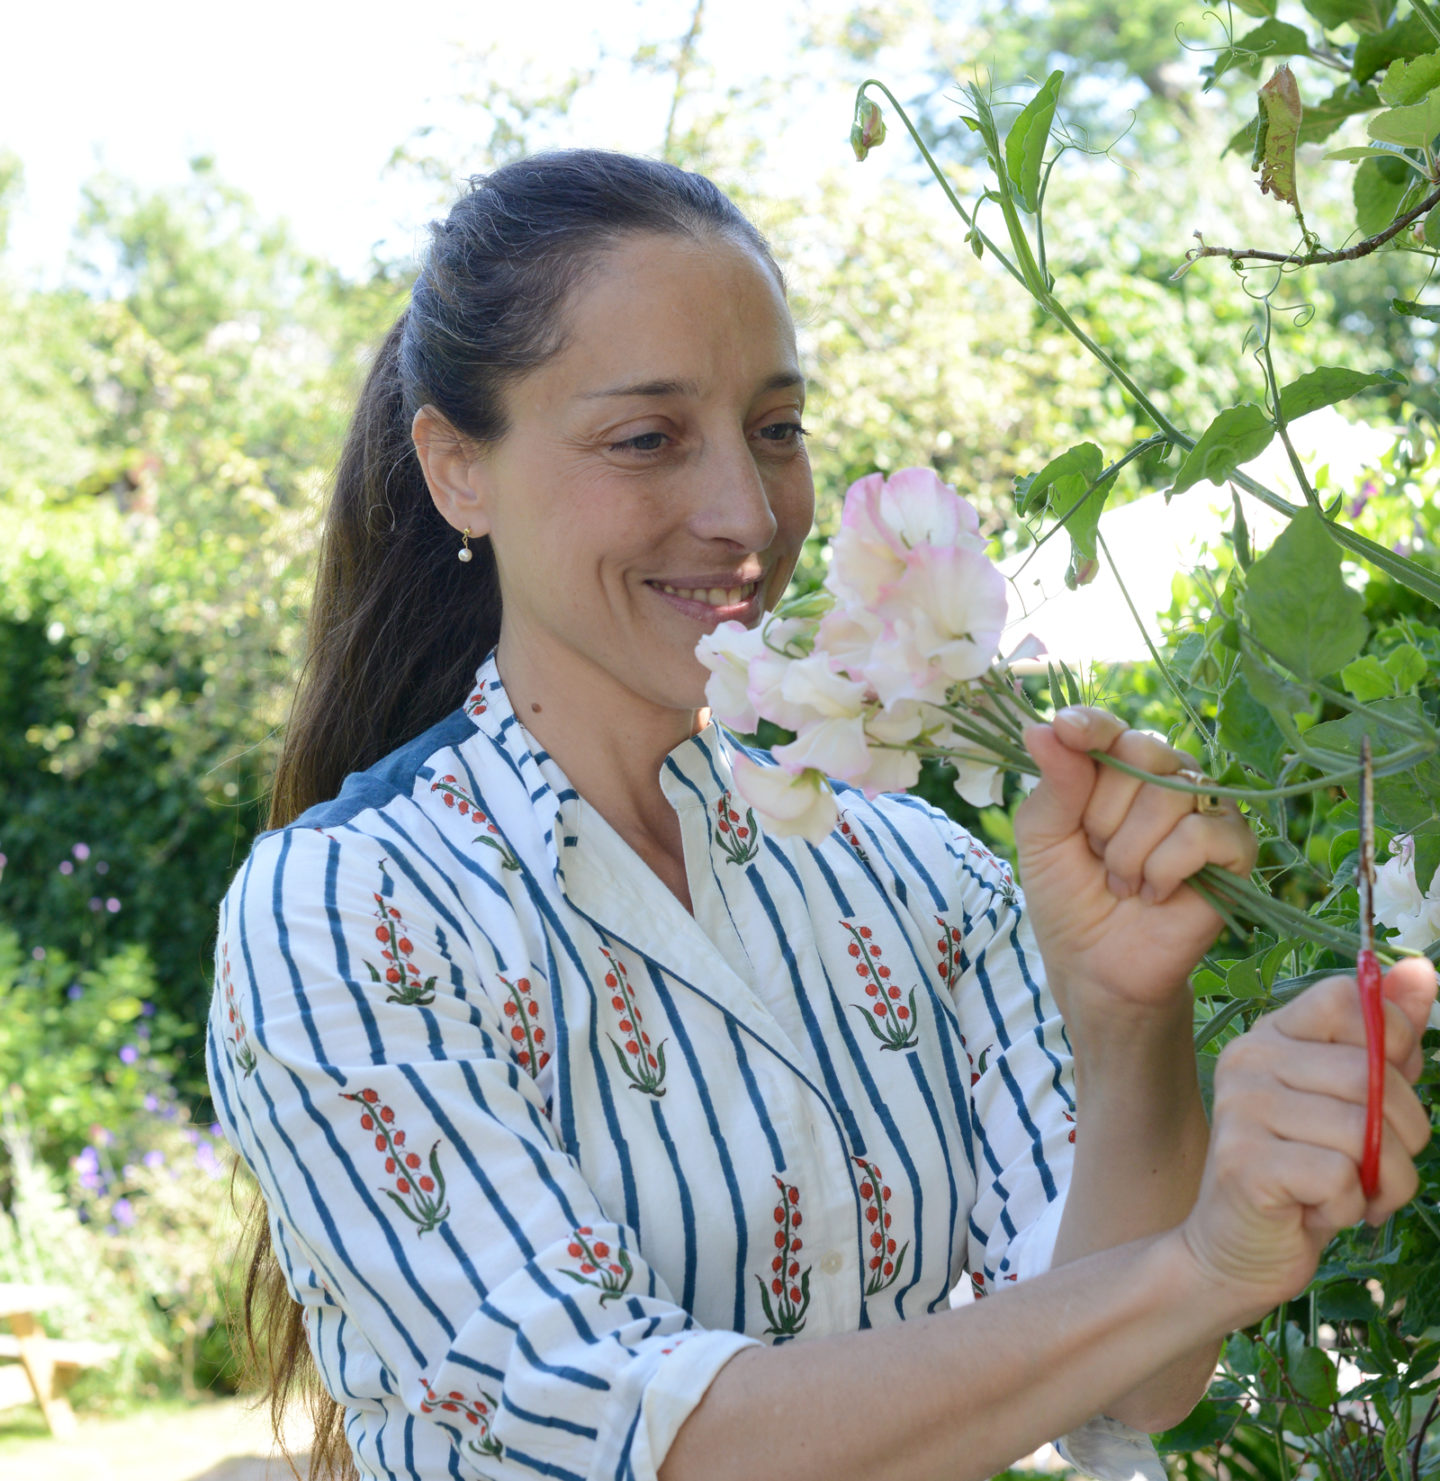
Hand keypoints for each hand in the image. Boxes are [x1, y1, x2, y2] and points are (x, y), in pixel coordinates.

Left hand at [1015, 707, 1257, 1022]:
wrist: (1096, 966)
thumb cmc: (1067, 897)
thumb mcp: (1042, 838)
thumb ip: (1054, 783)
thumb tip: (1042, 727)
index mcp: (1117, 769)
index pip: (1110, 726)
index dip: (1091, 725)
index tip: (1067, 730)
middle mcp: (1166, 780)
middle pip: (1142, 753)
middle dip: (1103, 812)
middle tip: (1096, 853)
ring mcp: (1205, 811)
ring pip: (1171, 795)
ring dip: (1129, 850)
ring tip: (1120, 882)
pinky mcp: (1235, 850)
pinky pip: (1203, 834)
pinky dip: (1165, 868)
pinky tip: (1153, 893)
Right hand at [1181, 958, 1435, 1325]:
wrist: (1239, 1251)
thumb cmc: (1307, 1173)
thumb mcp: (1355, 1101)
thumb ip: (1385, 1037)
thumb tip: (1423, 969)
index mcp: (1274, 1035)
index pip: (1349, 1000)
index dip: (1392, 1043)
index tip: (1384, 1090)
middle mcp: (1249, 1059)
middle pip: (1368, 1072)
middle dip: (1402, 1134)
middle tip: (1376, 1167)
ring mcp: (1241, 1108)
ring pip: (1362, 1131)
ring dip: (1382, 1182)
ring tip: (1350, 1195)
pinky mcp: (1245, 1162)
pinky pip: (1340, 1175)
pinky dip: (1347, 1207)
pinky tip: (1316, 1212)